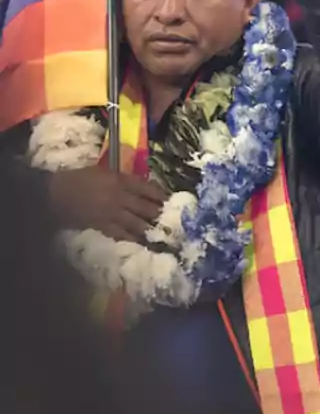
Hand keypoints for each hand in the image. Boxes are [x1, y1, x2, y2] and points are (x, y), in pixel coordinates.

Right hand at [47, 167, 167, 242]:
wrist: (54, 193)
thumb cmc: (78, 179)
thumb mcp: (104, 172)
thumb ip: (124, 179)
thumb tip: (143, 187)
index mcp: (120, 180)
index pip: (148, 188)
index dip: (161, 195)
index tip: (171, 201)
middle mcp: (120, 196)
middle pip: (146, 207)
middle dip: (160, 214)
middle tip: (172, 220)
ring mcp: (111, 213)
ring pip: (137, 222)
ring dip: (150, 228)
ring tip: (162, 233)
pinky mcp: (101, 225)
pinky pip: (122, 233)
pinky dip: (133, 237)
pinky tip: (142, 241)